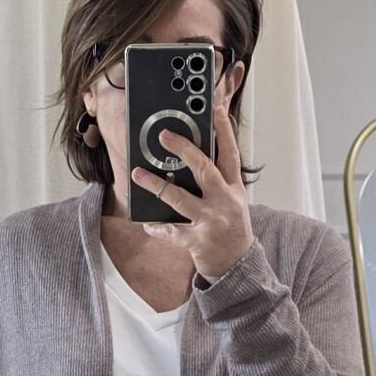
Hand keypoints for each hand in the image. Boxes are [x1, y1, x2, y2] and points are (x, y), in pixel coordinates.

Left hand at [130, 99, 252, 282]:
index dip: (225, 130)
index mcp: (233, 189)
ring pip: (180, 198)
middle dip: (184, 150)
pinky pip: (172, 231)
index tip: (216, 109)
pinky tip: (147, 223)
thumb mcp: (233, 201)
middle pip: (204, 169)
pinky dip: (158, 227)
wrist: (238, 266)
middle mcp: (224, 202)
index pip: (230, 154)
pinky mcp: (198, 241)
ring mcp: (210, 221)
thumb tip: (193, 156)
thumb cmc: (232, 230)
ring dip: (156, 185)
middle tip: (165, 135)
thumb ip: (218, 180)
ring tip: (138, 174)